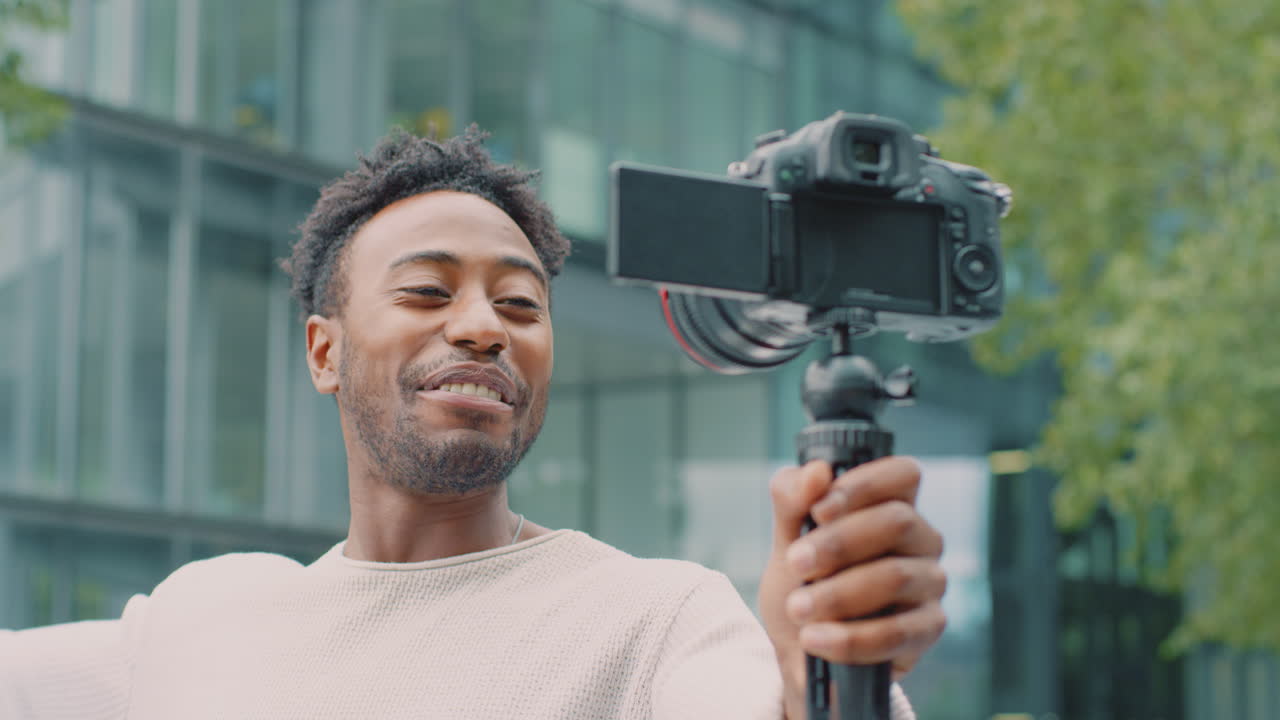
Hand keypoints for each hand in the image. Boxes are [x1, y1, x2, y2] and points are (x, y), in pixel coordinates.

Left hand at [757, 457, 946, 715]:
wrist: (798, 645)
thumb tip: (817, 471)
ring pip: (896, 576)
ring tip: (797, 608)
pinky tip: (814, 639)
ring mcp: (929, 583)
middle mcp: (921, 539)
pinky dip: (849, 638)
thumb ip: (792, 499)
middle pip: (897, 522)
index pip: (902, 474)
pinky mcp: (927, 629)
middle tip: (796, 563)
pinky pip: (896, 632)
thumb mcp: (785, 537)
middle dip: (839, 543)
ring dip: (838, 594)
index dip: (862, 486)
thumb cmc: (801, 580)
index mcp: (893, 503)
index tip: (819, 511)